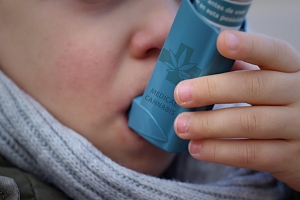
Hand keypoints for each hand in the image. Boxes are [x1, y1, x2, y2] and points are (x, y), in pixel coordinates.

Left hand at [173, 30, 299, 190]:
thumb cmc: (277, 103)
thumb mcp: (270, 82)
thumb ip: (241, 74)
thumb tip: (196, 69)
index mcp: (290, 69)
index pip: (273, 51)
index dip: (249, 46)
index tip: (220, 41)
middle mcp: (298, 94)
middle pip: (254, 87)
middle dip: (212, 90)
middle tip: (180, 94)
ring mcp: (297, 127)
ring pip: (249, 123)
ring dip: (209, 125)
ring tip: (181, 126)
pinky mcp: (289, 157)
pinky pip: (251, 154)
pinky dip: (219, 151)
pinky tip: (196, 148)